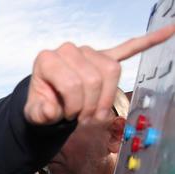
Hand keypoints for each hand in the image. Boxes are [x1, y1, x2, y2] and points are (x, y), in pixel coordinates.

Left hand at [25, 25, 174, 124]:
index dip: (74, 106)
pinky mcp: (103, 57)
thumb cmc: (42, 105)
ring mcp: (88, 52)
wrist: (45, 101)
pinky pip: (126, 48)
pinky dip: (148, 40)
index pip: (73, 84)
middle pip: (94, 79)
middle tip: (83, 120)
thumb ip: (40, 113)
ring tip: (94, 114)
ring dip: (106, 97)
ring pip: (111, 72)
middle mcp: (68, 50)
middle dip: (91, 105)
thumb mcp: (34, 114)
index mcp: (48, 60)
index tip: (68, 118)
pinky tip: (168, 31)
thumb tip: (51, 110)